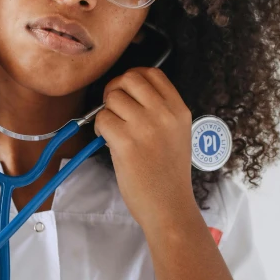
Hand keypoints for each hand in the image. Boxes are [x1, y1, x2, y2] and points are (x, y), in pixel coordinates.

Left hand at [93, 67, 194, 229]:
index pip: (152, 73)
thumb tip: (125, 93)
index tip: (126, 92)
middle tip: (113, 108)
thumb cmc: (169, 174)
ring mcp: (145, 127)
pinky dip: (100, 128)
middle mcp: (164, 114)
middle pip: (129, 79)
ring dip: (107, 112)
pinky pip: (103, 119)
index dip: (133, 78)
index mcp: (179, 110)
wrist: (169, 206)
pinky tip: (108, 141)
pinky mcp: (126, 142)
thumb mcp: (177, 134)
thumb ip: (159, 111)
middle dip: (115, 90)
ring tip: (113, 130)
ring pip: (113, 98)